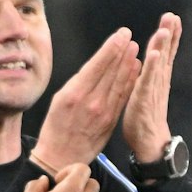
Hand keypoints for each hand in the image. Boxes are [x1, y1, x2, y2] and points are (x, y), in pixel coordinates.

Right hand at [31, 28, 139, 170]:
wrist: (61, 157)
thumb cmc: (56, 127)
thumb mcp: (59, 100)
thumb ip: (78, 83)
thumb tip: (95, 66)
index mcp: (74, 93)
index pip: (97, 64)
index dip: (111, 48)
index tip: (120, 35)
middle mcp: (91, 101)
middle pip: (110, 71)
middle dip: (121, 51)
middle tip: (130, 36)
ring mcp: (103, 112)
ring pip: (119, 83)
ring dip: (128, 64)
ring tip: (135, 49)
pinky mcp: (111, 121)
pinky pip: (122, 98)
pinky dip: (130, 83)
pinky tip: (135, 70)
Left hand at [122, 13, 181, 160]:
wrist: (149, 143)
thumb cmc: (145, 118)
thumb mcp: (147, 91)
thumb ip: (149, 74)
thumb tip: (148, 58)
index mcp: (158, 78)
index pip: (165, 53)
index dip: (170, 36)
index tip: (173, 18)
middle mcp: (159, 82)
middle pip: (165, 54)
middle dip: (169, 35)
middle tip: (172, 17)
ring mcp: (153, 90)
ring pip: (159, 64)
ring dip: (163, 46)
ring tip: (165, 30)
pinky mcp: (144, 99)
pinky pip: (148, 80)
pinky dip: (151, 66)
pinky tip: (153, 54)